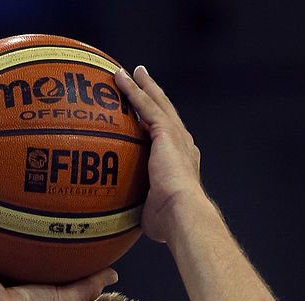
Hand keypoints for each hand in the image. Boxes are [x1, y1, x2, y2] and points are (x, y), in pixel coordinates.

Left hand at [115, 66, 203, 241]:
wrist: (183, 213)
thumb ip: (141, 210)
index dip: (159, 126)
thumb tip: (124, 221)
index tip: (149, 118)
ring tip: (129, 72)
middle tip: (142, 79)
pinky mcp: (166, 133)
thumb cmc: (170, 224)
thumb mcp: (154, 215)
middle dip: (154, 95)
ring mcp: (176, 137)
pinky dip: (133, 91)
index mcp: (183, 164)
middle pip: (166, 113)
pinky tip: (120, 78)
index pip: (169, 140)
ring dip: (142, 86)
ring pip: (156, 103)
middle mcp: (183, 145)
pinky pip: (145, 106)